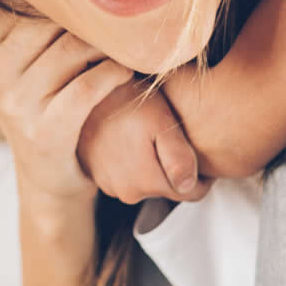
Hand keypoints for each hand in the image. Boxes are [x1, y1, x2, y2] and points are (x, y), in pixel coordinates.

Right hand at [0, 11, 132, 206]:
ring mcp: (15, 103)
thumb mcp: (26, 61)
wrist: (48, 178)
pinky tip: (127, 72)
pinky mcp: (44, 131)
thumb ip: (35, 19)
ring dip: (109, 44)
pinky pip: (88, 87)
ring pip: (73, 50)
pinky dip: (114, 74)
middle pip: (52, 21)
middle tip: (122, 16)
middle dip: (91, 18)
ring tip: (126, 43)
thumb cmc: (46, 104)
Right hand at [77, 77, 208, 203]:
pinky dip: (133, 163)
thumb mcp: (161, 122)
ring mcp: (109, 186)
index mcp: (146, 182)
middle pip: (168, 189)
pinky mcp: (97, 177)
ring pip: (147, 184)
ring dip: (152, 166)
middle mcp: (127, 192)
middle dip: (174, 169)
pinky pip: (128, 177)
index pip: (192, 193)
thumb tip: (189, 187)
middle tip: (167, 136)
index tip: (196, 150)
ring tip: (146, 135)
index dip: (201, 173)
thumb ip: (179, 158)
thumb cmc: (127, 101)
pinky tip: (129, 139)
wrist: (85, 92)